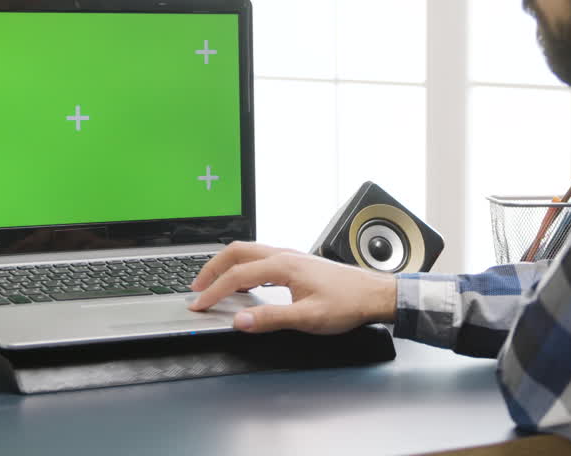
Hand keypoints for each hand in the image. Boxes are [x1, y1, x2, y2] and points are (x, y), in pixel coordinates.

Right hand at [189, 241, 396, 334]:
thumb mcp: (307, 318)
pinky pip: (260, 257)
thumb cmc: (347, 304)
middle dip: (212, 268)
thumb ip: (270, 318)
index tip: (199, 305)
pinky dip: (242, 266)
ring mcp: (291, 256)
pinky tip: (244, 281)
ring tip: (213, 282)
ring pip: (248, 250)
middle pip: (236, 251)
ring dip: (226, 264)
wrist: (374, 294)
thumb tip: (240, 320)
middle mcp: (284, 255)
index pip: (237, 276)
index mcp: (283, 266)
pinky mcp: (297, 262)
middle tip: (196, 287)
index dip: (214, 292)